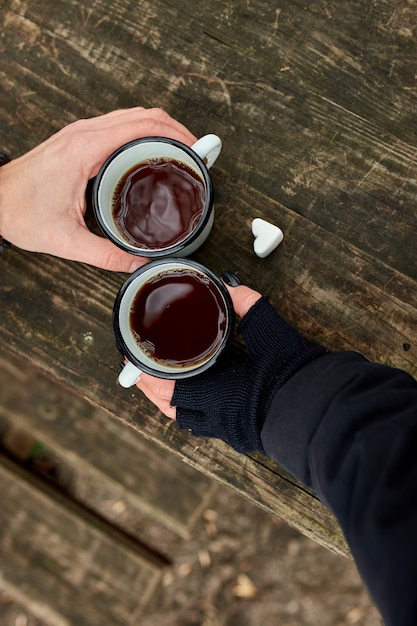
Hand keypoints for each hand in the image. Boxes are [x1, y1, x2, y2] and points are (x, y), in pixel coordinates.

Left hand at [0, 108, 196, 270]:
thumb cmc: (18, 211)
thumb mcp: (66, 240)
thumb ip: (106, 255)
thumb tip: (137, 263)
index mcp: (84, 150)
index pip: (142, 126)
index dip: (176, 133)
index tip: (197, 148)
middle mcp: (83, 133)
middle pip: (142, 114)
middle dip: (175, 128)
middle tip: (197, 151)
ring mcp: (79, 133)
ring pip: (131, 116)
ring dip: (159, 127)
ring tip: (180, 150)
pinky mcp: (77, 139)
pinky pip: (118, 124)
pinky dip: (142, 132)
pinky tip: (150, 152)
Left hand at [136, 276, 326, 453]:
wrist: (328, 411)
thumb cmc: (298, 376)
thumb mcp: (273, 334)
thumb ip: (249, 306)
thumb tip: (231, 284)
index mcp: (218, 395)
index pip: (168, 389)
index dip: (146, 376)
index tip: (131, 361)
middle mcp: (219, 418)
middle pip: (172, 409)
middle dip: (152, 391)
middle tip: (140, 372)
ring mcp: (231, 430)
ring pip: (188, 421)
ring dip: (171, 403)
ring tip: (162, 382)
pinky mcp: (244, 434)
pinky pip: (207, 425)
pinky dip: (195, 410)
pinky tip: (198, 395)